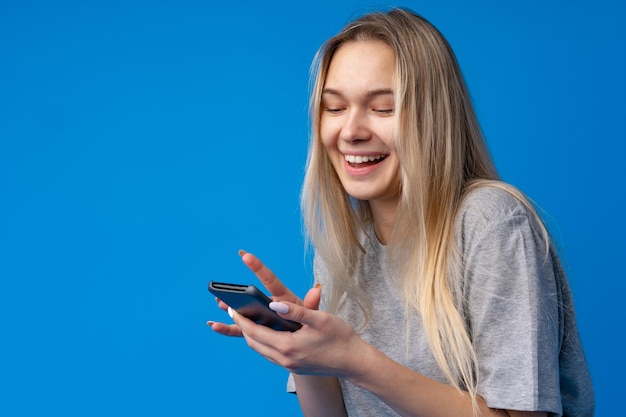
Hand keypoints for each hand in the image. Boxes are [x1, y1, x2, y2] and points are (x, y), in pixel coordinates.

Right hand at [208, 250, 316, 335]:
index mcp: (282, 297)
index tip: (245, 254)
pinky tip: (213, 324)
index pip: (270, 280)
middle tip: (224, 289)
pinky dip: (227, 328)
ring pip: (242, 311)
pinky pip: (239, 329)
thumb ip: (312, 304)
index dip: (258, 268)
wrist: (309, 338)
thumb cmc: (310, 322)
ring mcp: (261, 317)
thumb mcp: (314, 314)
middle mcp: (268, 304)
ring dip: (229, 307)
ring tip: (218, 301)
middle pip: (250, 296)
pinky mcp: (256, 329)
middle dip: (237, 292)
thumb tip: (316, 290)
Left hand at [231, 296, 364, 378]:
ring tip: (246, 320)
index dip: (241, 320)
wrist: (354, 362)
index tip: (232, 307)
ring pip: (261, 350)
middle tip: (235, 311)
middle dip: (242, 327)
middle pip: (254, 343)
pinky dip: (263, 342)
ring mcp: (289, 365)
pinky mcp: (294, 367)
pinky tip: (266, 332)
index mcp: (288, 346)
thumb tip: (274, 304)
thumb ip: (296, 310)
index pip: (255, 332)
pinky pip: (271, 354)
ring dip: (251, 336)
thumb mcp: (320, 319)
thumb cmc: (340, 338)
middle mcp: (285, 359)